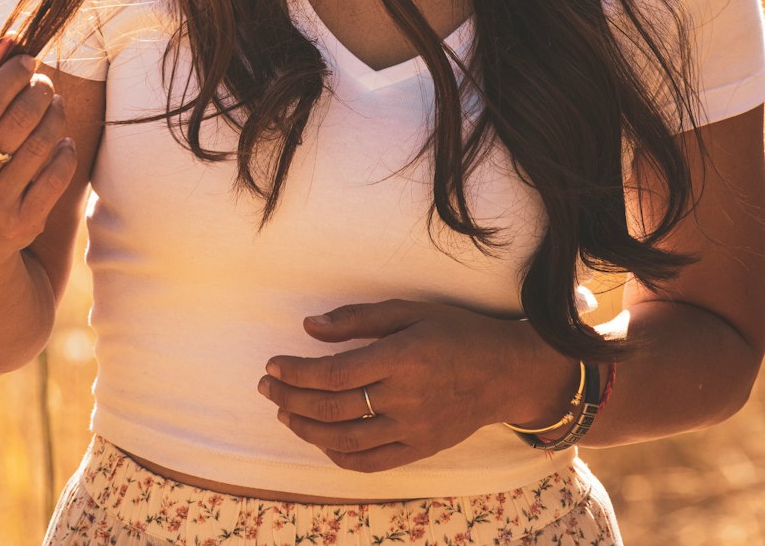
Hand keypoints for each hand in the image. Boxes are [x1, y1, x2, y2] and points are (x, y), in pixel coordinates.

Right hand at [0, 36, 77, 266]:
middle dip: (39, 93)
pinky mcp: (23, 223)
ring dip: (56, 116)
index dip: (12, 77)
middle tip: (45, 84)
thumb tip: (14, 38)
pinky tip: (61, 140)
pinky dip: (65, 150)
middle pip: (18, 122)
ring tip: (55, 105)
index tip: (29, 62)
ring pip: (42, 145)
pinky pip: (57, 175)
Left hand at [258, 300, 524, 472]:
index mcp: (401, 358)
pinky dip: (339, 455)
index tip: (273, 365)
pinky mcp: (419, 449)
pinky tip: (321, 438)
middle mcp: (405, 399)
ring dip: (307, 429)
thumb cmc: (456, 332)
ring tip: (285, 412)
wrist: (504, 372)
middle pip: (333, 408)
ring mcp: (412, 430)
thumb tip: (310, 327)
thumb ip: (358, 319)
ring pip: (346, 440)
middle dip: (291, 398)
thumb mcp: (410, 311)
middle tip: (267, 387)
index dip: (297, 372)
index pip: (334, 373)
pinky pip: (371, 463)